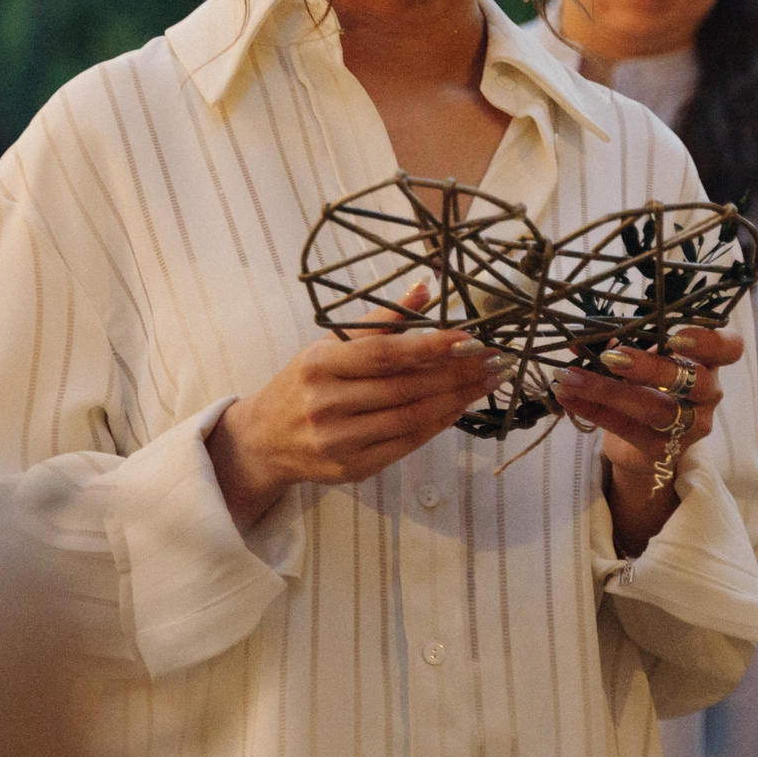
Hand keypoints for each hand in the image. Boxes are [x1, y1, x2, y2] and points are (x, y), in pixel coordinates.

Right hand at [207, 283, 499, 528]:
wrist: (264, 439)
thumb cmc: (303, 383)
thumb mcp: (328, 345)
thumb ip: (378, 320)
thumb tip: (424, 288)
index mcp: (320, 364)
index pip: (385, 354)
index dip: (431, 346)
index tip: (469, 337)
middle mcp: (327, 403)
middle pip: (405, 387)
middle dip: (457, 373)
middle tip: (493, 359)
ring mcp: (339, 440)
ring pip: (411, 417)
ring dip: (456, 399)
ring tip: (485, 382)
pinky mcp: (352, 468)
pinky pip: (406, 444)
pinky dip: (437, 425)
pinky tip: (458, 408)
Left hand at [554, 324, 739, 489]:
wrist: (641, 442)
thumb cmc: (647, 385)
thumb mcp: (642, 358)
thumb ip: (622, 342)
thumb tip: (584, 335)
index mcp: (708, 362)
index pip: (730, 348)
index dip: (709, 341)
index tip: (677, 335)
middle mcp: (707, 395)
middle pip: (694, 381)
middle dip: (651, 367)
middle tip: (612, 358)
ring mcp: (689, 426)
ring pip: (656, 409)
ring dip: (608, 390)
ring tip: (572, 378)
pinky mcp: (663, 450)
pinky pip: (626, 429)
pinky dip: (592, 410)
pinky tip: (567, 397)